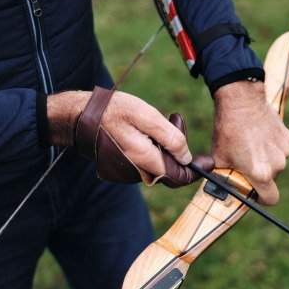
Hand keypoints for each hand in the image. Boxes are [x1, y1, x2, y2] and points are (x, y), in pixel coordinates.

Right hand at [47, 89, 204, 183]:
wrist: (80, 117)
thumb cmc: (114, 111)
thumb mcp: (146, 116)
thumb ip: (170, 138)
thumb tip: (187, 157)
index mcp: (145, 161)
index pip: (179, 177)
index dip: (196, 170)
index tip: (208, 160)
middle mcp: (138, 173)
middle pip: (171, 171)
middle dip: (180, 150)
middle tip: (175, 119)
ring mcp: (129, 172)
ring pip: (159, 166)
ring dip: (166, 146)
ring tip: (164, 119)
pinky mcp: (124, 168)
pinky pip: (147, 162)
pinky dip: (154, 148)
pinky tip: (148, 128)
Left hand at [211, 80, 288, 204]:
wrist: (241, 101)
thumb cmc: (228, 131)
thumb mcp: (220, 159)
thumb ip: (225, 177)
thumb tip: (223, 188)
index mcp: (261, 173)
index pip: (271, 199)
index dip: (262, 198)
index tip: (255, 191)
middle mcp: (277, 164)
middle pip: (271, 179)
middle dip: (260, 174)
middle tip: (245, 161)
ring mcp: (285, 150)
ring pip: (276, 162)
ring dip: (266, 158)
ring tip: (251, 144)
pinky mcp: (288, 137)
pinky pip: (280, 148)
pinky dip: (272, 145)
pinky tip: (259, 135)